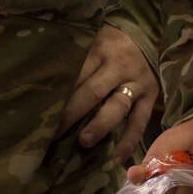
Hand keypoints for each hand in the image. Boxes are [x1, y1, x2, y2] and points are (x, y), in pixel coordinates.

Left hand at [62, 25, 158, 157]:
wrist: (145, 34)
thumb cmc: (109, 43)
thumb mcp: (91, 45)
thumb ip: (77, 67)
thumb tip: (49, 96)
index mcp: (100, 52)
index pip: (77, 75)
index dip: (60, 95)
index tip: (42, 115)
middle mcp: (119, 69)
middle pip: (95, 91)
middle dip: (75, 113)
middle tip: (56, 133)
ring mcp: (137, 85)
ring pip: (118, 107)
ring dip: (101, 126)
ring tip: (84, 143)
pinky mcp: (150, 98)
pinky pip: (140, 122)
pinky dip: (129, 141)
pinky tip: (117, 159)